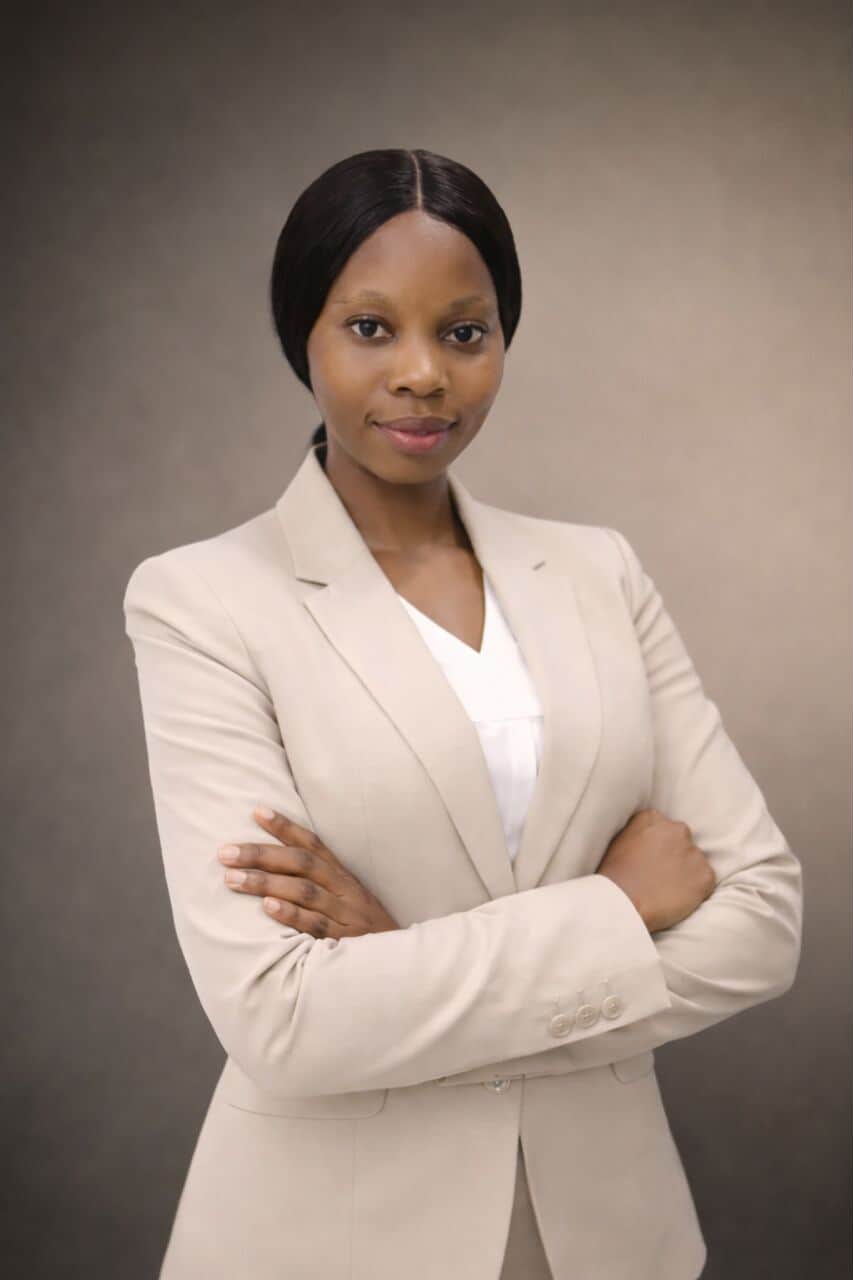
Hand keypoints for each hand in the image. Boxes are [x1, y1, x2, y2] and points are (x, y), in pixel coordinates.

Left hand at [217, 807, 400, 938]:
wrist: (401, 966)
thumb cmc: (367, 934)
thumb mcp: (350, 902)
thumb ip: (322, 886)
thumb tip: (278, 871)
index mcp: (345, 877)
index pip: (312, 844)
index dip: (285, 827)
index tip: (256, 812)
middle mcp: (345, 890)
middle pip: (301, 863)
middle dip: (261, 855)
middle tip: (225, 853)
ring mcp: (346, 915)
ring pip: (303, 891)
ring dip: (265, 882)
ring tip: (232, 878)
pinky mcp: (344, 942)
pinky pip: (315, 924)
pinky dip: (291, 914)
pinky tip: (267, 907)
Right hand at [596, 808, 715, 932]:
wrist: (622, 904)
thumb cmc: (613, 878)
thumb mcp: (617, 842)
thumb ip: (637, 833)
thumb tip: (647, 839)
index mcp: (652, 818)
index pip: (662, 828)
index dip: (657, 846)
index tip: (650, 860)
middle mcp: (677, 829)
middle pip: (681, 841)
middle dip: (675, 856)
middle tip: (660, 876)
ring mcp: (693, 852)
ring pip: (694, 862)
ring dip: (686, 873)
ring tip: (666, 891)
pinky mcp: (705, 875)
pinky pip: (705, 881)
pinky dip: (696, 891)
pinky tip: (676, 899)